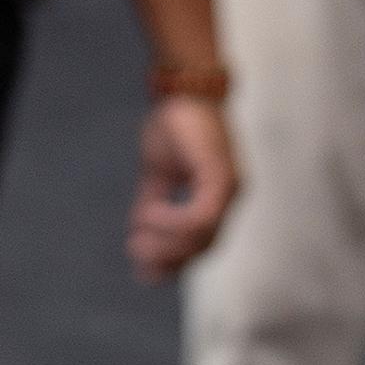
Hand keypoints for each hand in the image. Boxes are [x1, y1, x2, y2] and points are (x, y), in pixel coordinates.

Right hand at [127, 94, 237, 282]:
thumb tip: (137, 238)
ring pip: (202, 236)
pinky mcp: (222, 177)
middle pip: (203, 247)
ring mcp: (229, 188)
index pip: (202, 244)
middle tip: (135, 257)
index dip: (173, 263)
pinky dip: (172, 221)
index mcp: (218, 198)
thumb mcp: (157, 174)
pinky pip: (200, 216)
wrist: (185, 89)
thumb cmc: (174, 126)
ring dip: (167, 243)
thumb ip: (151, 205)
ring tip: (137, 240)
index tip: (144, 275)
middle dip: (167, 258)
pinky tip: (148, 215)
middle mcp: (230, 197)